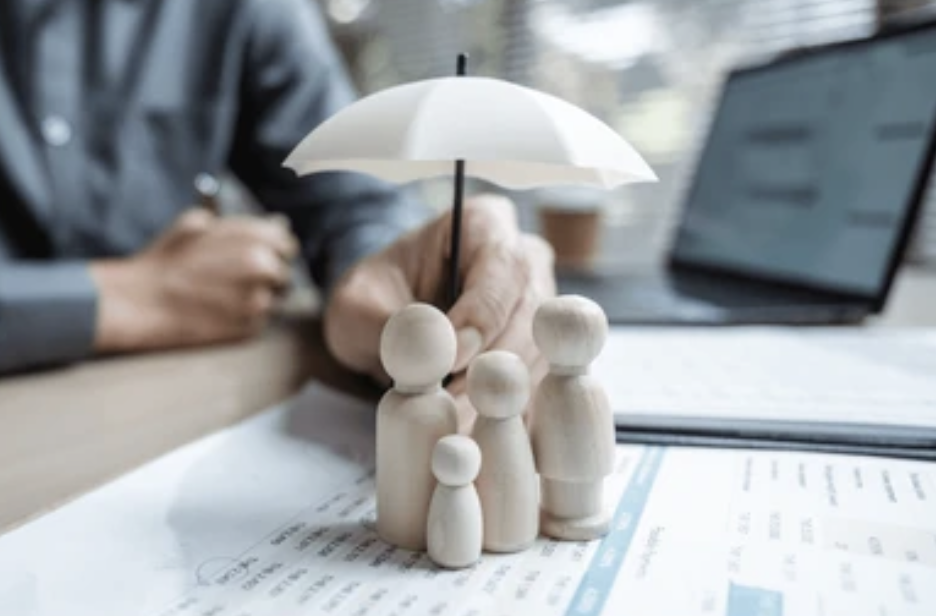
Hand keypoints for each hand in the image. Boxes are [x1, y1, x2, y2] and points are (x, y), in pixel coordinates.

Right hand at [91, 209, 297, 352]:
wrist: (141, 302)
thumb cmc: (165, 262)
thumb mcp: (196, 224)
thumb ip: (239, 224)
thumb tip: (276, 223)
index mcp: (255, 238)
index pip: (287, 246)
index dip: (274, 252)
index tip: (262, 258)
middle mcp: (264, 268)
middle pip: (285, 275)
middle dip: (268, 278)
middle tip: (237, 282)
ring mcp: (259, 300)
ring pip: (274, 300)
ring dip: (257, 299)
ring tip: (221, 297)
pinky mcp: (251, 328)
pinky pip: (259, 321)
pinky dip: (245, 319)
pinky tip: (216, 312)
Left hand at [323, 194, 555, 428]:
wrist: (384, 315)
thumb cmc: (372, 297)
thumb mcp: (357, 305)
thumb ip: (388, 322)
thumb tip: (431, 346)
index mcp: (485, 224)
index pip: (501, 268)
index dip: (481, 317)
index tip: (449, 359)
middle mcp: (525, 259)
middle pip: (531, 314)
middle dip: (492, 364)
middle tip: (452, 404)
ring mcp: (541, 306)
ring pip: (540, 353)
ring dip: (501, 395)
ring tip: (457, 426)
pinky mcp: (542, 348)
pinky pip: (539, 383)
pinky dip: (508, 412)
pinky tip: (476, 435)